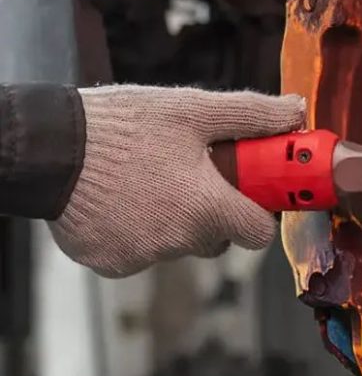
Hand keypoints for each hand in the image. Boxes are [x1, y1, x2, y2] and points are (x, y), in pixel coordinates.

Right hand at [50, 86, 304, 277]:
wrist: (50, 148)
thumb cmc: (125, 127)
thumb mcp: (194, 111)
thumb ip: (252, 115)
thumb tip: (296, 111)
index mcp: (207, 209)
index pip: (258, 234)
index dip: (258, 213)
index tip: (249, 192)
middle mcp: (179, 242)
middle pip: (217, 239)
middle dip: (213, 211)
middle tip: (192, 176)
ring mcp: (143, 257)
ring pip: (177, 244)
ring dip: (173, 220)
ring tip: (149, 180)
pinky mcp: (111, 265)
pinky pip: (140, 251)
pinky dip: (137, 230)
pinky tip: (120, 199)